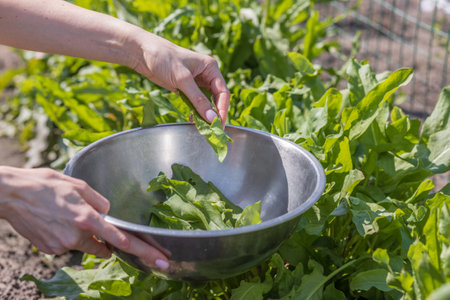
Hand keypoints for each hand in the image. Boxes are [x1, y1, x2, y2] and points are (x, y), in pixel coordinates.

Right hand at [0, 166, 169, 268]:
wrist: (10, 194)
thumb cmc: (44, 185)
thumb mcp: (78, 185)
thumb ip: (99, 201)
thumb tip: (109, 213)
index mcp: (88, 218)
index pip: (123, 240)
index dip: (145, 251)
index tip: (161, 261)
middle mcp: (76, 236)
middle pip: (105, 246)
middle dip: (111, 243)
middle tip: (106, 232)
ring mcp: (62, 246)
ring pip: (87, 245)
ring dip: (88, 236)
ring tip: (69, 216)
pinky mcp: (50, 250)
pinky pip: (70, 246)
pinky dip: (70, 236)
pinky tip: (58, 221)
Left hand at [131, 33, 229, 125]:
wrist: (143, 53)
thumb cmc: (164, 58)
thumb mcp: (182, 79)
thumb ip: (198, 100)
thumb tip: (212, 118)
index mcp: (210, 68)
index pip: (223, 92)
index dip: (223, 109)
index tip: (219, 124)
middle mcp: (206, 74)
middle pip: (217, 98)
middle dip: (214, 114)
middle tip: (212, 130)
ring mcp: (196, 82)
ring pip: (206, 102)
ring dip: (204, 114)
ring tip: (201, 127)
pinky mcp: (186, 87)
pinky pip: (195, 102)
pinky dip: (195, 111)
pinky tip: (191, 119)